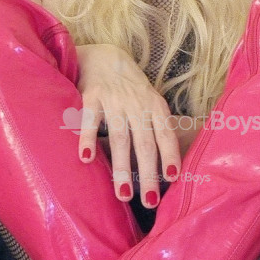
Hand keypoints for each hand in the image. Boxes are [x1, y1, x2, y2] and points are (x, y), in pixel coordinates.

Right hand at [75, 44, 181, 206]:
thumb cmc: (131, 88)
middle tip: (150, 202)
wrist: (105, 57)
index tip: (174, 179)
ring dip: (122, 168)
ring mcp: (114, 101)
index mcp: (155, 107)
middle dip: (149, 174)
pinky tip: (86, 159)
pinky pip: (90, 120)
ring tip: (123, 194)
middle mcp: (137, 105)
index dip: (170, 156)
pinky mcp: (91, 97)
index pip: (166, 135)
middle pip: (145, 144)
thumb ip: (156, 128)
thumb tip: (168, 167)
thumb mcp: (150, 103)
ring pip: (120, 138)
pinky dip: (87, 139)